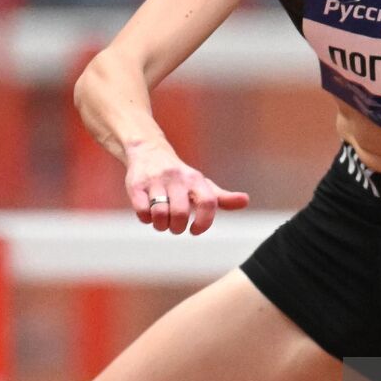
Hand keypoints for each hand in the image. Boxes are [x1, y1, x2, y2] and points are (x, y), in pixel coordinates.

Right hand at [124, 142, 249, 234]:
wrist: (148, 150)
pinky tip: (148, 214)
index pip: (208, 202)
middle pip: (180, 213)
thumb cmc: (179, 176)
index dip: (204, 222)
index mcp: (195, 180)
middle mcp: (177, 178)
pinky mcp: (136, 185)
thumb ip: (221, 197)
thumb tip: (245, 201)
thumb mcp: (201, 184)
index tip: (195, 230)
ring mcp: (155, 181)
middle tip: (175, 226)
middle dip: (177, 228)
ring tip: (161, 222)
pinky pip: (142, 211)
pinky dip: (145, 219)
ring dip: (160, 225)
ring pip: (159, 214)